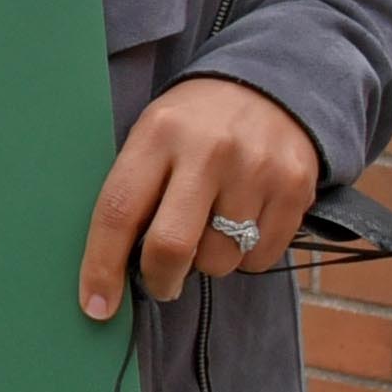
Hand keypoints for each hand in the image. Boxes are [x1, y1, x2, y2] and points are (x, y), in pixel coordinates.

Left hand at [81, 73, 315, 318]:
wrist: (271, 86)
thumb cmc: (195, 124)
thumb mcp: (153, 134)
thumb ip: (136, 191)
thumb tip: (115, 268)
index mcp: (159, 134)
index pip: (119, 211)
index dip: (102, 267)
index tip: (96, 305)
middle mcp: (209, 150)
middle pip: (172, 246)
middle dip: (159, 280)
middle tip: (160, 283)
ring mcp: (256, 169)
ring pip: (219, 260)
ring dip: (207, 262)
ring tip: (211, 228)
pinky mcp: (295, 188)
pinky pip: (260, 258)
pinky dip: (246, 256)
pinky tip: (244, 222)